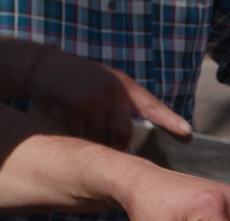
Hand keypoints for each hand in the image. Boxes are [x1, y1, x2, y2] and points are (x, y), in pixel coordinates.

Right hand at [27, 47, 190, 148]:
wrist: (43, 66)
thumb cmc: (82, 78)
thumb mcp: (109, 82)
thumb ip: (125, 103)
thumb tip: (143, 135)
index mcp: (124, 86)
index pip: (152, 106)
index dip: (170, 120)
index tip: (187, 132)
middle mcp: (111, 93)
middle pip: (124, 135)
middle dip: (119, 144)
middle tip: (112, 145)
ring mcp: (92, 102)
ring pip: (103, 140)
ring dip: (97, 142)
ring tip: (86, 126)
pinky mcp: (72, 111)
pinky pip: (83, 138)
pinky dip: (80, 138)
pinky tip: (72, 124)